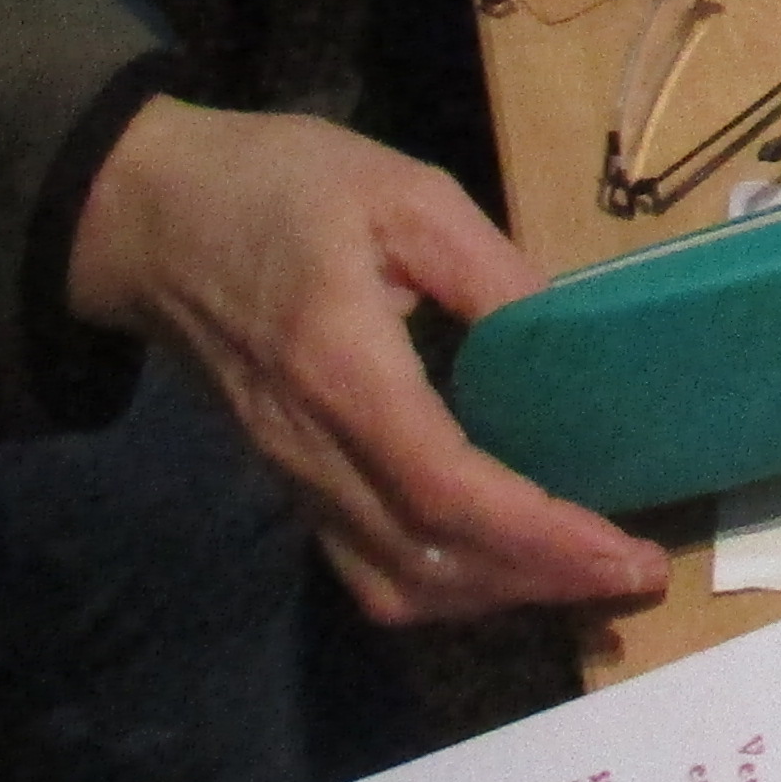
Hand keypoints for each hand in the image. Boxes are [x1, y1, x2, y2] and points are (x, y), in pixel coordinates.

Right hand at [67, 96, 666, 625]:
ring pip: (394, 582)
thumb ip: (492, 268)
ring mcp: (290, 476)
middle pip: (428, 561)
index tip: (623, 554)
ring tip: (583, 570)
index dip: (541, 536)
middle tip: (634, 576)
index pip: (447, 491)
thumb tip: (572, 335)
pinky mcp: (286, 481)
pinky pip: (366, 563)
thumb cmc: (275, 187)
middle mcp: (311, 449)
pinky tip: (507, 555)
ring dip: (495, 594)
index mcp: (343, 370)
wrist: (146, 218)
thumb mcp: (402, 195)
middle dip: (540, 583)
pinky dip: (446, 579)